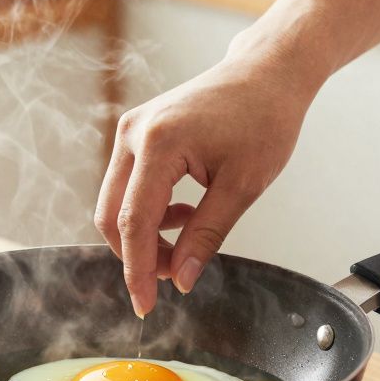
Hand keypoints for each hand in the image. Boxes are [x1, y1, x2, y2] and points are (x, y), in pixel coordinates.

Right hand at [95, 51, 316, 316]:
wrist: (267, 74)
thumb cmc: (264, 120)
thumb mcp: (243, 186)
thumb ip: (207, 235)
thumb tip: (182, 280)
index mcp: (159, 143)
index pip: (134, 222)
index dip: (138, 270)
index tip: (146, 306)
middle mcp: (134, 133)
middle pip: (113, 215)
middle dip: (138, 255)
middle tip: (175, 275)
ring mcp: (130, 130)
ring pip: (116, 203)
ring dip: (145, 233)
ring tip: (188, 238)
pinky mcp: (136, 133)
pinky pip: (126, 185)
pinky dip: (148, 211)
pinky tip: (184, 214)